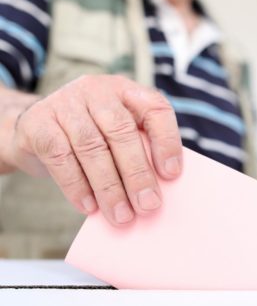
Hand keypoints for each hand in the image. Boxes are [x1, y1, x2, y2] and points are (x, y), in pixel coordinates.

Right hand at [7, 75, 182, 226]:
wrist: (34, 127)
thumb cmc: (89, 134)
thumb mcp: (115, 132)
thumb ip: (136, 149)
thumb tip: (153, 191)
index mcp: (126, 90)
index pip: (155, 107)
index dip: (167, 140)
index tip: (172, 174)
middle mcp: (96, 90)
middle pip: (121, 130)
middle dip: (137, 173)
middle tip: (148, 205)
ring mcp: (65, 102)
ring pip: (91, 147)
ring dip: (109, 187)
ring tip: (121, 216)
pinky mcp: (37, 122)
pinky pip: (60, 157)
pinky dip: (77, 186)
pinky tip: (89, 207)